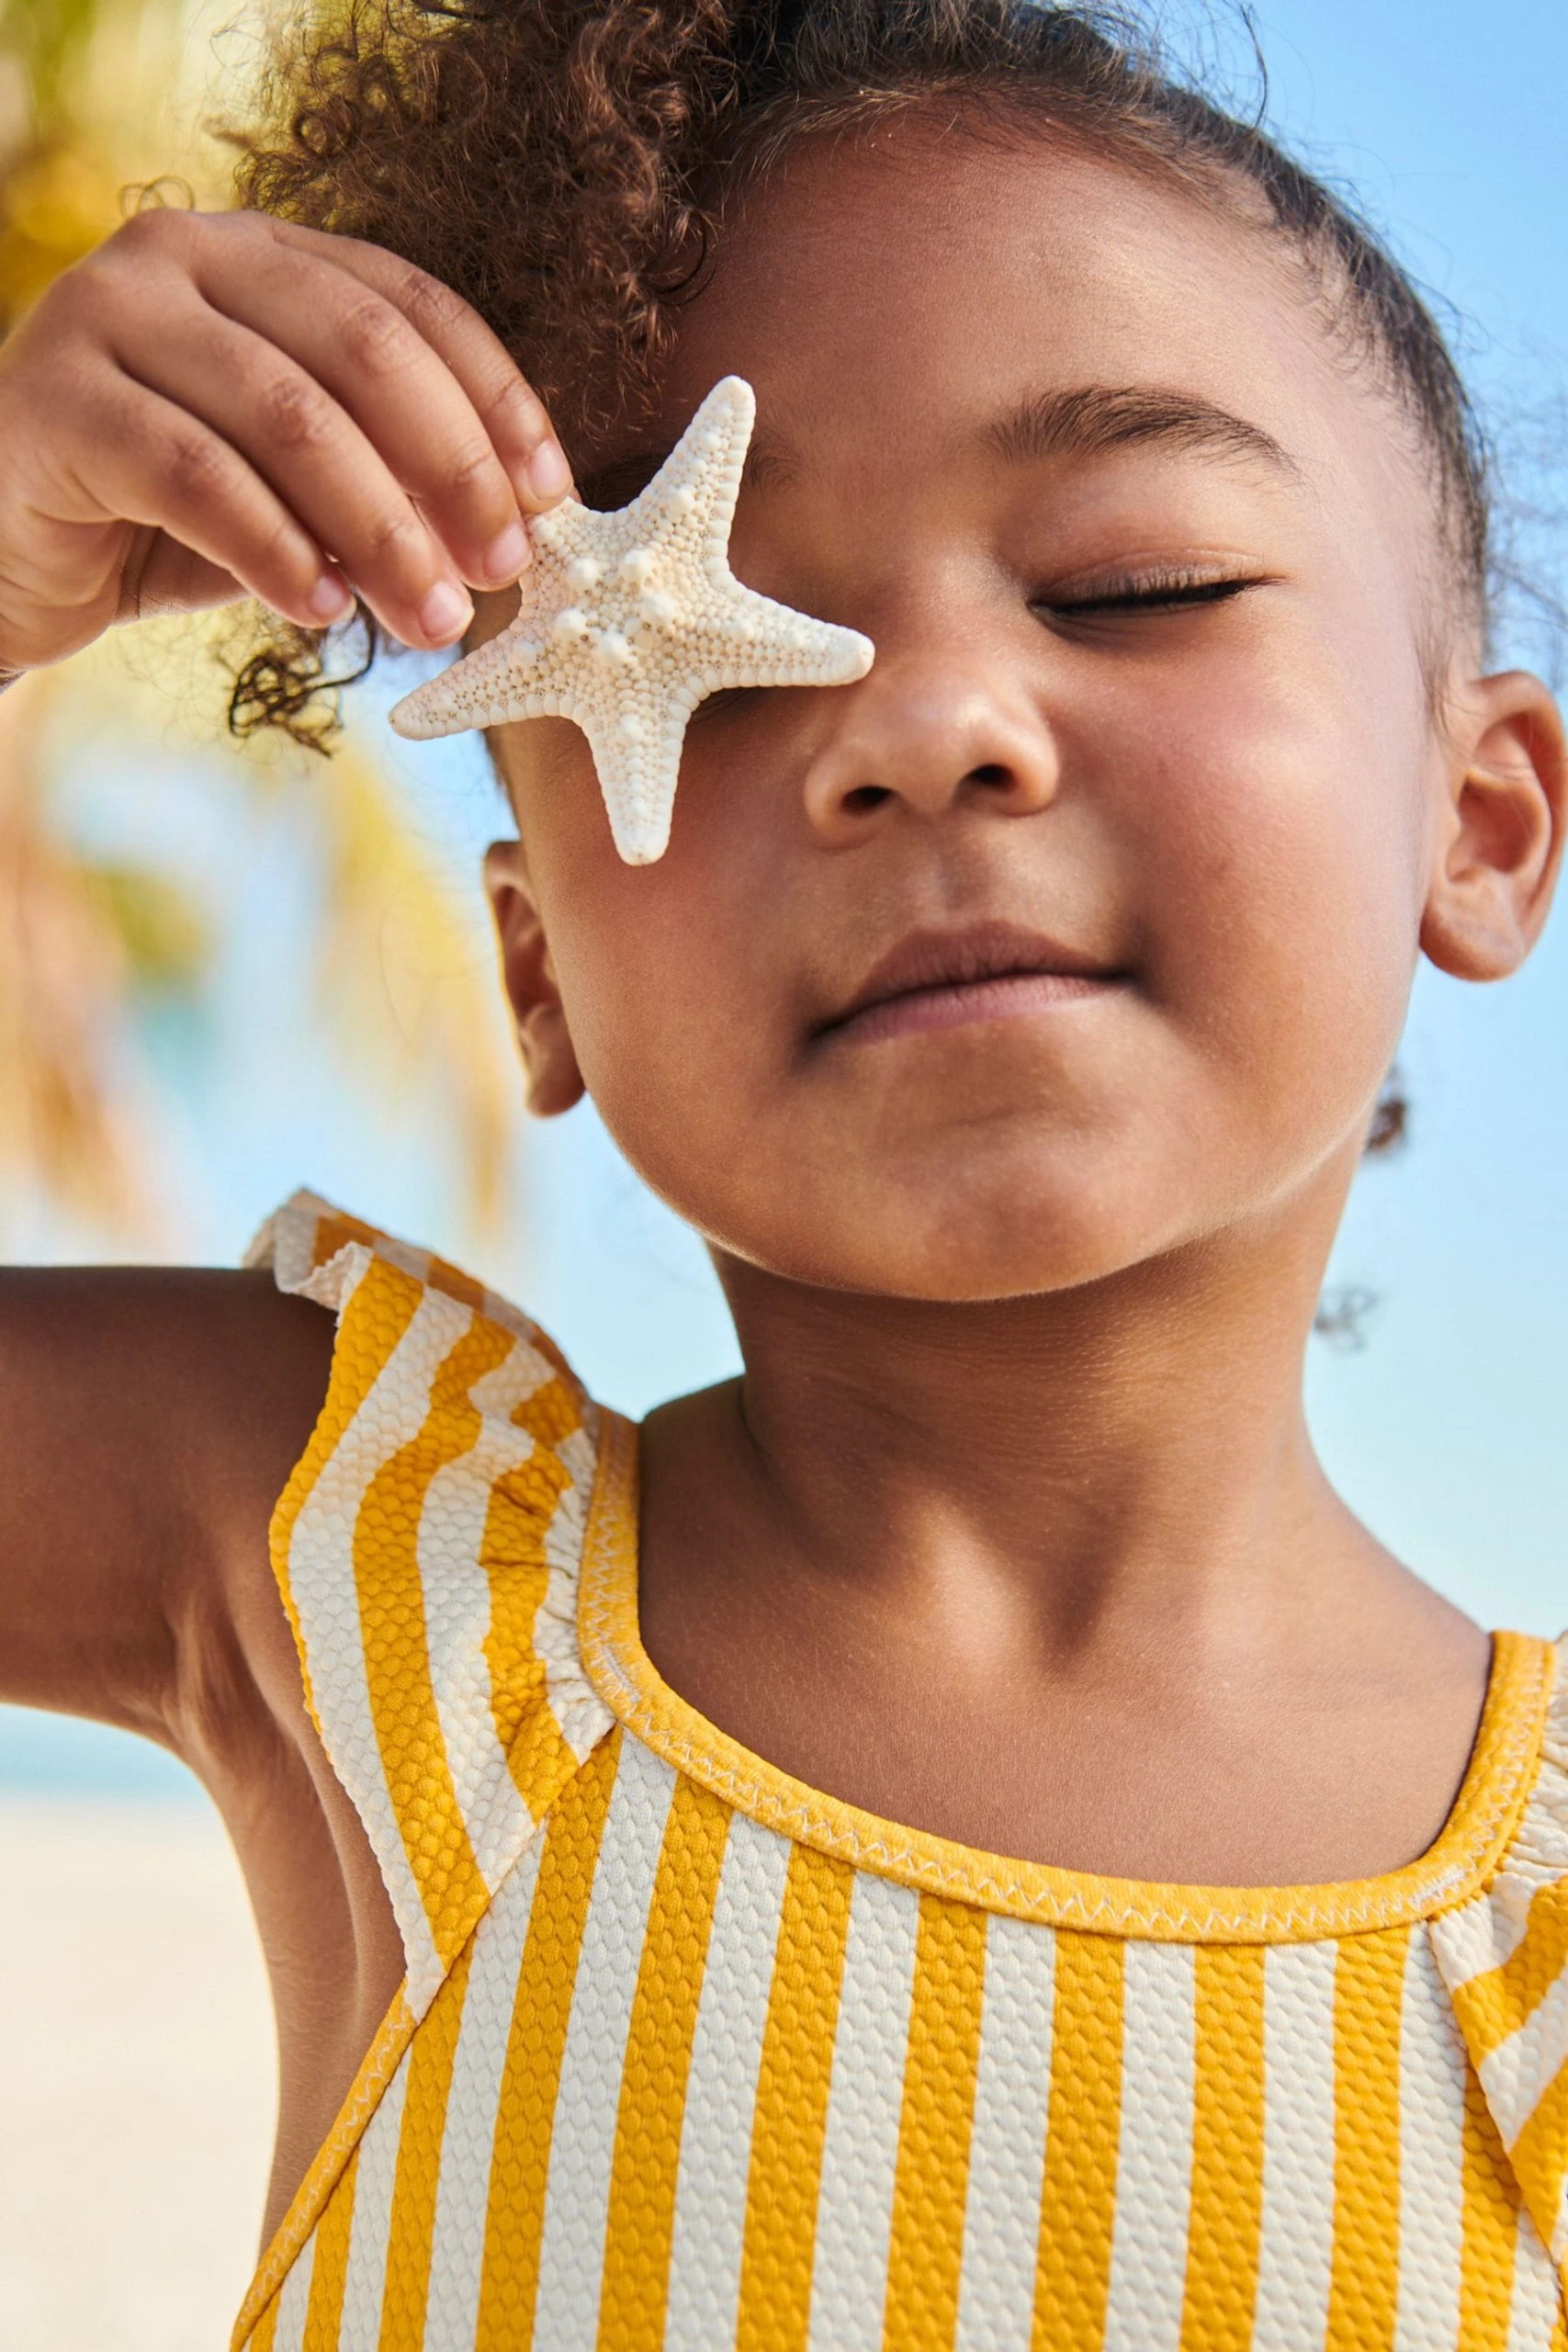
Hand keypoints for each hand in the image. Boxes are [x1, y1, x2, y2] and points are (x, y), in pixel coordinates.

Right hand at [0, 207, 571, 674]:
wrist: (8, 545)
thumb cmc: (165, 516)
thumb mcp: (296, 489)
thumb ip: (382, 481)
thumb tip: (510, 534)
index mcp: (262, 254)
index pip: (411, 305)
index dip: (494, 400)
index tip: (550, 497)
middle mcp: (185, 254)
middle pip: (362, 351)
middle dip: (449, 472)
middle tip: (501, 572)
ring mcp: (111, 312)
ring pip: (287, 417)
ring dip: (378, 530)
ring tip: (430, 616)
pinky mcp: (57, 397)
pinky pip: (196, 478)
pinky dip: (275, 551)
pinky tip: (321, 612)